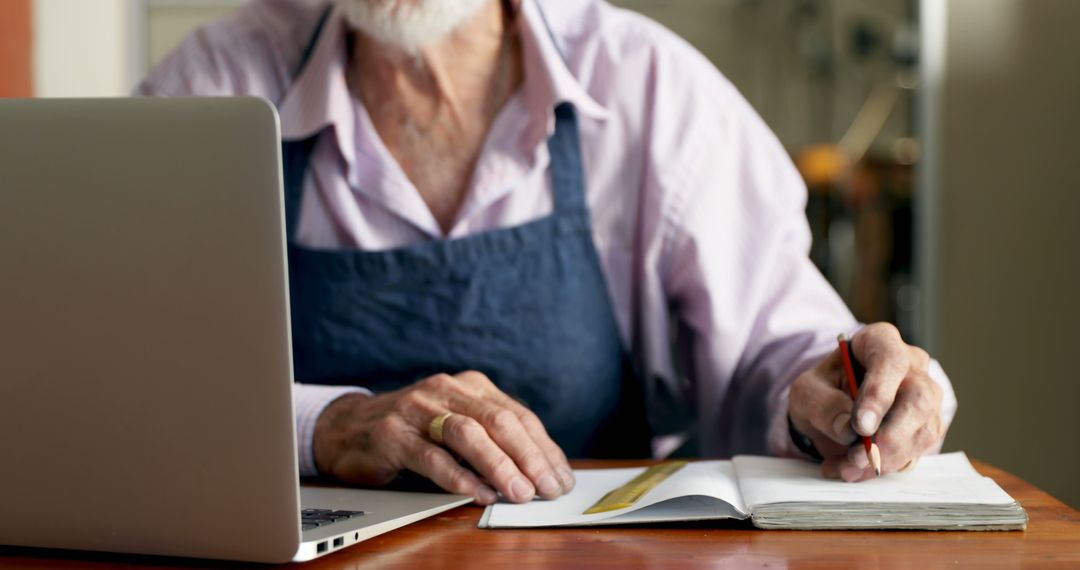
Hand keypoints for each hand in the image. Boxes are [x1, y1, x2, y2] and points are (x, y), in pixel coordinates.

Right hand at [312, 371, 574, 504]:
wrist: (348, 428)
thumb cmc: (413, 432)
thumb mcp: (456, 427)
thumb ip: (492, 440)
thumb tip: (540, 471)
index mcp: (470, 386)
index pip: (517, 415)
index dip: (543, 448)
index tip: (561, 477)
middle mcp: (445, 390)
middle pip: (498, 420)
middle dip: (528, 456)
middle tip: (547, 488)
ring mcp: (417, 409)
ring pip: (467, 433)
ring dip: (498, 465)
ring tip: (519, 492)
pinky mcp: (392, 434)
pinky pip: (431, 456)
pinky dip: (458, 476)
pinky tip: (478, 493)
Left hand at [788, 323, 945, 480]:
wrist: (830, 408)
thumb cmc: (822, 390)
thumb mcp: (807, 392)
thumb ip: (823, 405)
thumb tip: (848, 430)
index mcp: (880, 341)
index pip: (890, 360)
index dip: (879, 393)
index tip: (861, 426)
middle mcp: (912, 365)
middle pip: (918, 398)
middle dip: (889, 435)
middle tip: (859, 457)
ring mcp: (925, 396)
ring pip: (922, 428)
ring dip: (884, 457)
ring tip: (846, 467)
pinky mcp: (927, 426)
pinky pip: (916, 450)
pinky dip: (884, 466)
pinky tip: (854, 470)